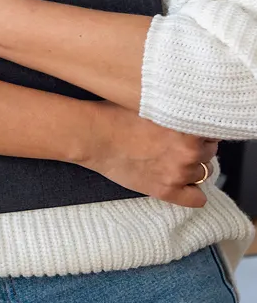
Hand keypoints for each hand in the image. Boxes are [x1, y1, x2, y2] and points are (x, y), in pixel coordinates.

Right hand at [80, 102, 217, 208]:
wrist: (91, 135)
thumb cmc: (114, 115)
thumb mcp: (150, 103)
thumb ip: (175, 111)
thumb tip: (188, 115)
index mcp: (187, 127)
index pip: (212, 131)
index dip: (198, 130)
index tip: (189, 130)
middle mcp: (188, 151)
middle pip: (209, 152)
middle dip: (196, 147)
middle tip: (177, 143)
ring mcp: (178, 173)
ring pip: (205, 173)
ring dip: (193, 166)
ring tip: (173, 160)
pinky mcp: (165, 190)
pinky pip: (197, 199)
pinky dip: (193, 192)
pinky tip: (182, 183)